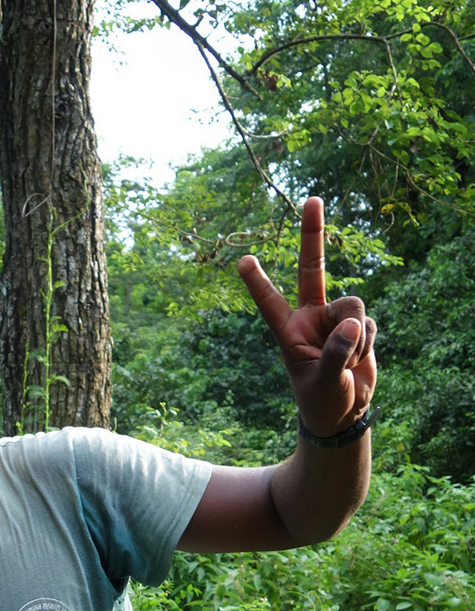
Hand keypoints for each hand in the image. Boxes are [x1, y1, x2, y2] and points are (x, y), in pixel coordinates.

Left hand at [238, 197, 376, 435]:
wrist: (343, 412)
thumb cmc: (321, 400)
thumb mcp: (323, 382)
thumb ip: (336, 354)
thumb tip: (354, 325)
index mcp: (288, 331)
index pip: (270, 302)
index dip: (258, 282)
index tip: (243, 260)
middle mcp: (310, 317)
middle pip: (311, 268)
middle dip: (312, 234)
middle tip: (311, 198)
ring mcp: (335, 318)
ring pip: (353, 306)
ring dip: (356, 335)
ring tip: (349, 360)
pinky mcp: (358, 325)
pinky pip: (368, 323)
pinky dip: (367, 342)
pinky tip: (359, 358)